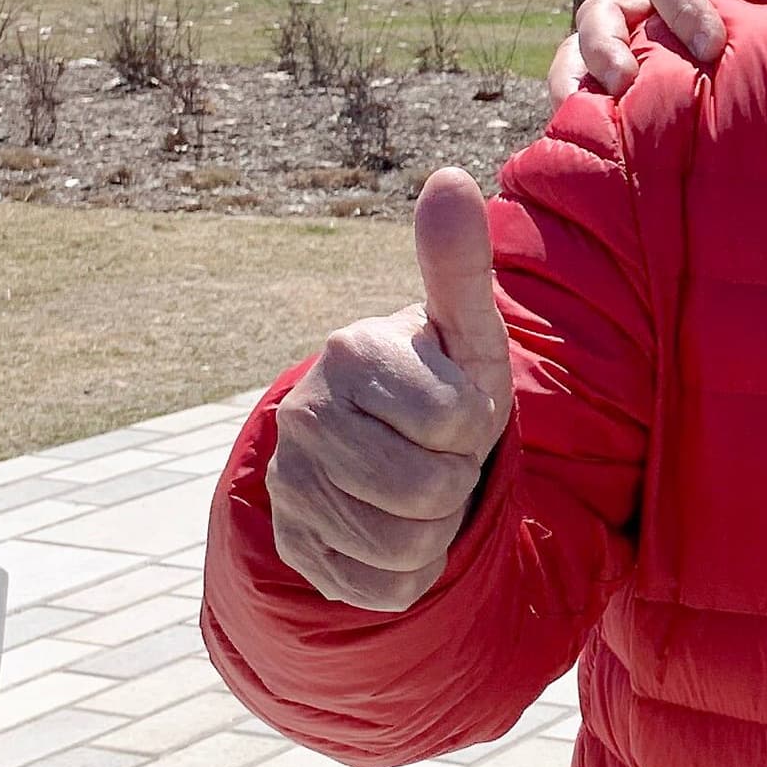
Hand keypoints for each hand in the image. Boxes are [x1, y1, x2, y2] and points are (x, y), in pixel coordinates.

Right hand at [266, 168, 515, 609]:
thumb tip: (449, 177)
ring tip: (421, 490)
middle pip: (427, 491)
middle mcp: (305, 413)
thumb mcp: (466, 330)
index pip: (458, 422)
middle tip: (441, 455)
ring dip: (435, 528)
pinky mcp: (293, 545)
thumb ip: (458, 264)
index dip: (476, 425)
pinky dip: (406, 573)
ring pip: (405, 547)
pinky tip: (394, 530)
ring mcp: (290, 483)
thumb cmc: (444, 382)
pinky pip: (379, 589)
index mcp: (352, 351)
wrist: (391, 447)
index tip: (458, 408)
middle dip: (456, 482)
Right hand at [546, 0, 766, 99]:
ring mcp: (633, 31)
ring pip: (583, 46)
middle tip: (625, 82)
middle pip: (604, 9)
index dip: (683, 8)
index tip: (712, 47)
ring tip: (588, 117)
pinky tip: (595, 140)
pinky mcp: (633, 66)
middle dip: (606, 45)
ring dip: (579, 78)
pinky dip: (588, 108)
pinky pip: (594, 84)